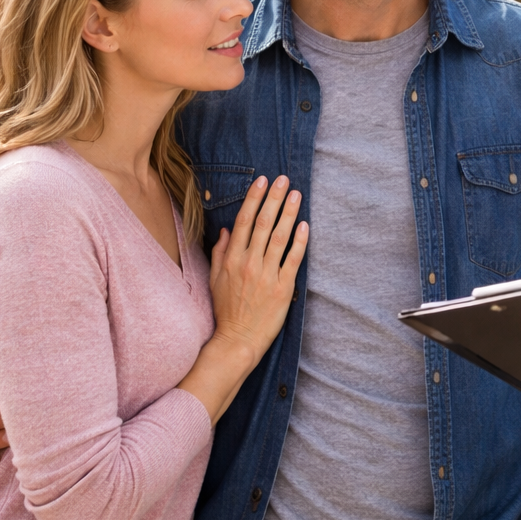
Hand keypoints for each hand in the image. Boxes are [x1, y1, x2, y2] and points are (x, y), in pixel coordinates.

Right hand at [207, 175, 307, 356]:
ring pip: (279, 237)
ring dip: (289, 213)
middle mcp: (248, 263)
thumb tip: (225, 230)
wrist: (237, 340)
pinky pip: (293, 259)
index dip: (254, 199)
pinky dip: (300, 241)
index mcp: (231, 259)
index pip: (243, 221)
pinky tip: (305, 225)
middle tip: (284, 179)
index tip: (262, 181)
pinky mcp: (282, 288)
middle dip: (274, 198)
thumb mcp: (215, 280)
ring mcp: (266, 275)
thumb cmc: (226, 310)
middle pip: (263, 223)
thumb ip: (220, 253)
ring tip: (297, 194)